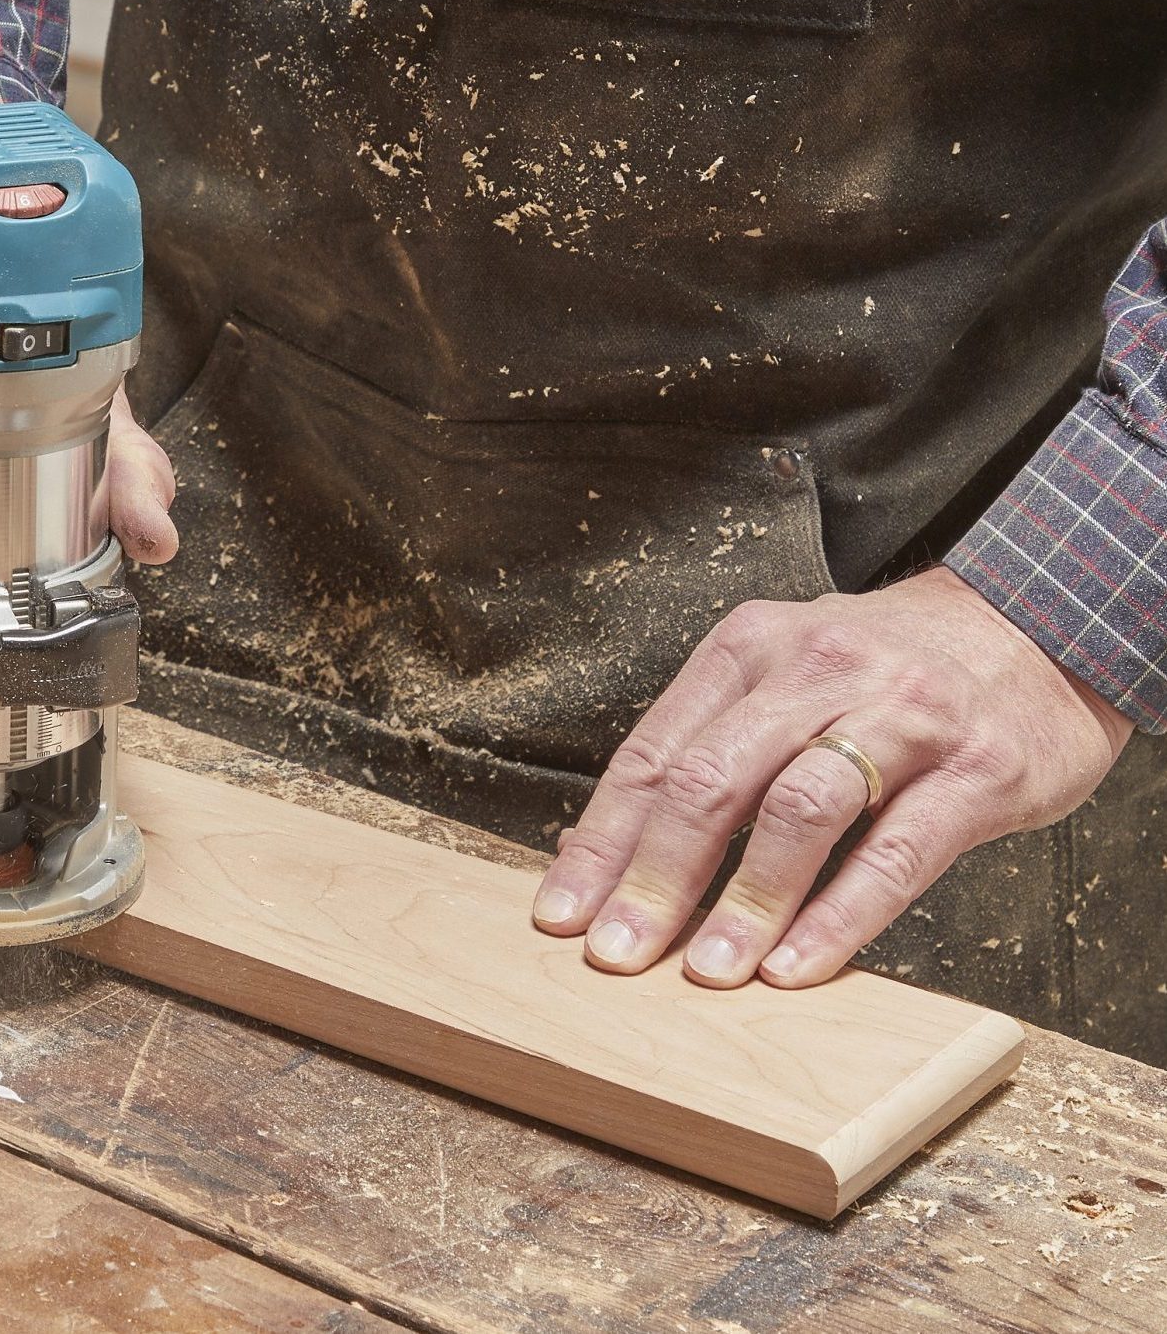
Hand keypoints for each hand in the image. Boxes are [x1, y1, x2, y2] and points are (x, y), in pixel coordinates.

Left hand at [532, 567, 1131, 988]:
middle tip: (616, 956)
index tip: (561, 914)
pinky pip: (896, 852)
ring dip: (745, 901)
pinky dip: (841, 916)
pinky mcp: (976, 771)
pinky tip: (798, 967)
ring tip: (706, 973)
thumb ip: (705, 748)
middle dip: (653, 878)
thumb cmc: (882, 669)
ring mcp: (901, 718)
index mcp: (749, 647)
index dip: (602, 840)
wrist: (1033, 621)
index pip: (654, 754)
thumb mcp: (782, 674)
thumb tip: (603, 851)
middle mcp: (815, 671)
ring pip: (799, 812)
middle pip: (712, 781)